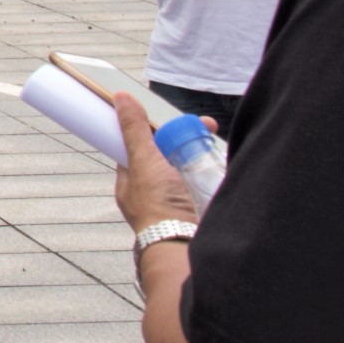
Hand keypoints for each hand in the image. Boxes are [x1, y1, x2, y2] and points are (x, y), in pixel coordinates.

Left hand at [112, 92, 202, 232]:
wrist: (185, 245)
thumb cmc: (158, 206)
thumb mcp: (143, 161)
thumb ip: (134, 131)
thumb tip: (119, 97)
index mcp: (131, 182)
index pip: (138, 147)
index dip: (154, 129)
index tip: (173, 117)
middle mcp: (151, 192)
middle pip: (167, 155)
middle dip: (186, 138)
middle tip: (207, 125)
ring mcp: (175, 201)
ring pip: (188, 168)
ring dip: (202, 152)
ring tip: (216, 137)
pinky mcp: (197, 208)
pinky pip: (204, 183)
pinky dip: (213, 170)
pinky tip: (224, 159)